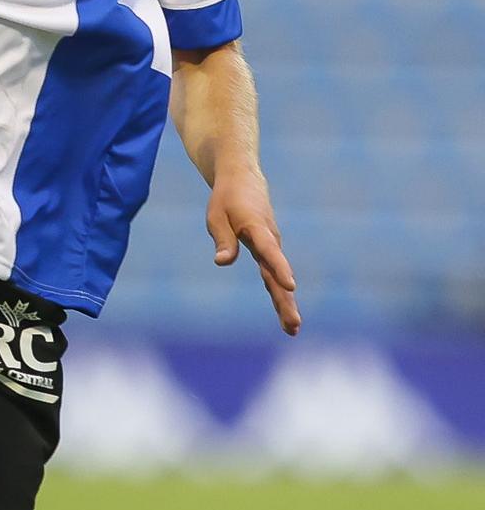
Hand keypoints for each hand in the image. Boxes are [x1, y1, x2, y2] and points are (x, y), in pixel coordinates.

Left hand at [206, 167, 298, 334]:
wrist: (243, 180)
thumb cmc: (226, 199)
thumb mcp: (216, 216)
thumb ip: (223, 240)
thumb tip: (223, 262)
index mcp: (256, 228)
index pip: (269, 251)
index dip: (280, 268)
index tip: (291, 286)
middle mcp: (270, 239)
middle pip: (277, 273)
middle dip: (285, 300)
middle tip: (293, 324)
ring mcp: (272, 246)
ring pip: (278, 277)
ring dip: (285, 302)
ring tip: (292, 328)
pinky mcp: (269, 250)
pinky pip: (274, 274)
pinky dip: (279, 293)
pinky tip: (285, 312)